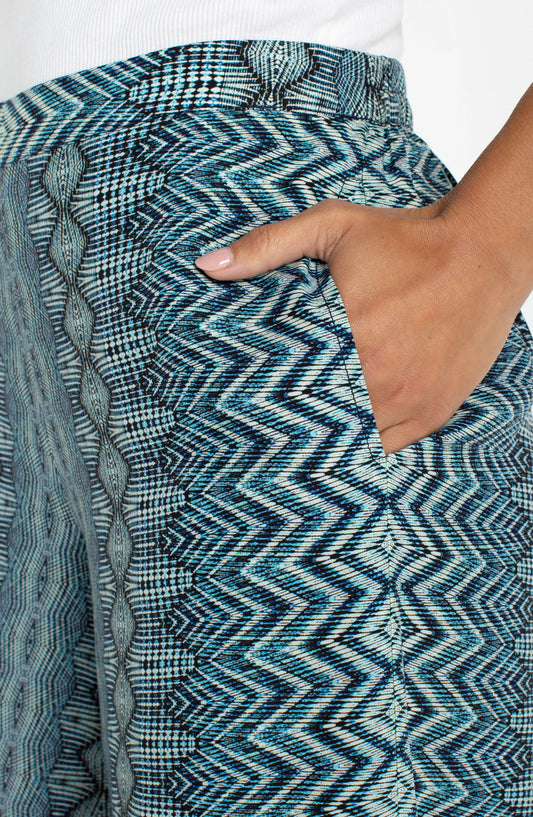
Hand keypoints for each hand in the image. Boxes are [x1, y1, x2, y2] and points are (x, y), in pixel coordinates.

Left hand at [194, 197, 520, 454]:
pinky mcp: (432, 413)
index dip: (260, 408)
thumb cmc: (409, 238)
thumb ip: (269, 246)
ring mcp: (408, 402)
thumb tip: (208, 265)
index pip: (285, 393)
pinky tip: (347, 432)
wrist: (485, 251)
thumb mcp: (334, 226)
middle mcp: (378, 378)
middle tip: (264, 433)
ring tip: (303, 436)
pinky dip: (366, 442)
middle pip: (317, 425)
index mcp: (347, 337)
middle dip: (291, 428)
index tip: (241, 412)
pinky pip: (388, 447)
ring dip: (329, 440)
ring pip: (353, 443)